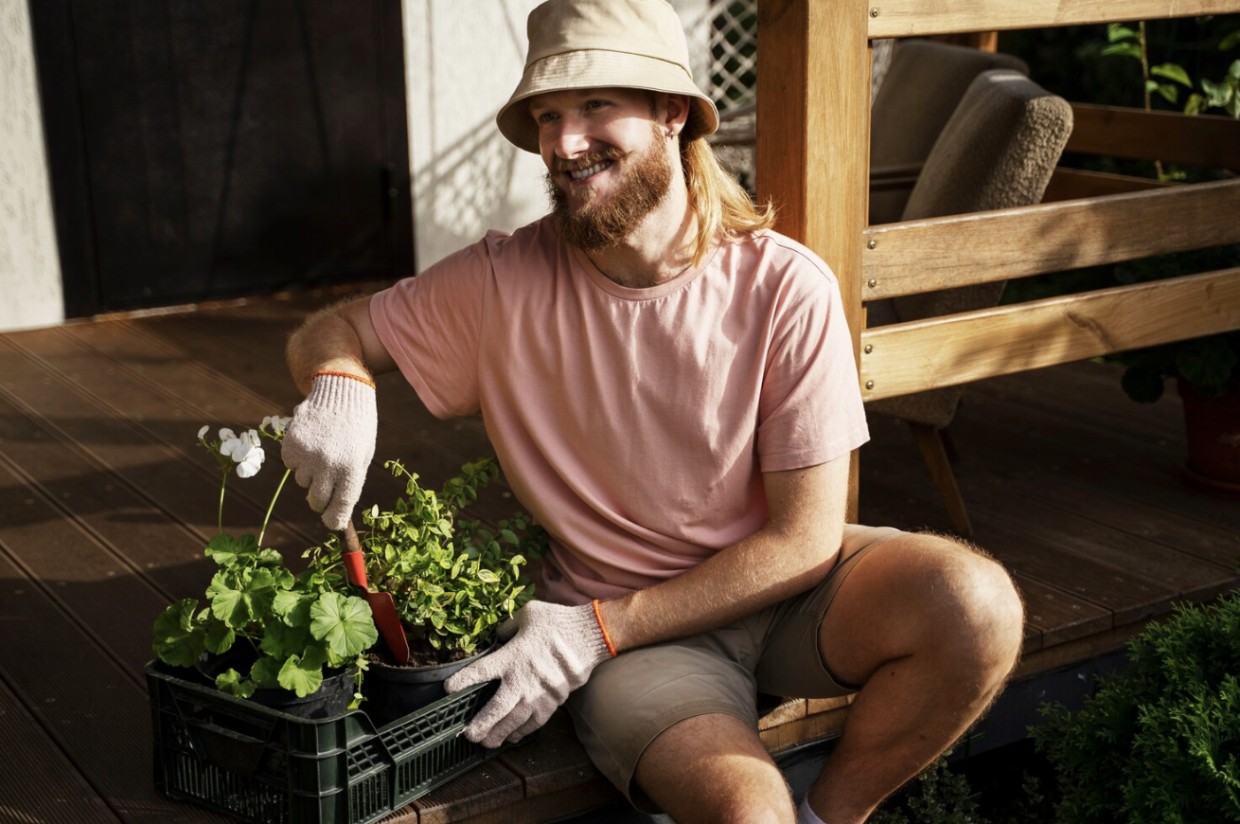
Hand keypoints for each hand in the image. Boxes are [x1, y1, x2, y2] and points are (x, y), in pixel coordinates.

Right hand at [281, 372, 376, 530]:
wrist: (342, 391)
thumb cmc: (357, 428)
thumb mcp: (362, 456)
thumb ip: (348, 483)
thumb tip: (333, 513)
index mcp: (352, 468)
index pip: (340, 505)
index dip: (335, 519)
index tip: (333, 524)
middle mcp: (328, 464)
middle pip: (317, 500)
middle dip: (320, 501)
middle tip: (323, 491)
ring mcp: (308, 454)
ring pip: (302, 482)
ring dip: (310, 474)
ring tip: (323, 451)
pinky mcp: (291, 444)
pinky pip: (291, 465)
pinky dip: (298, 459)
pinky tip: (310, 442)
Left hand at [445, 601, 612, 747]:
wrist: (588, 637)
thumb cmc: (557, 623)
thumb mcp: (528, 614)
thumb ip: (508, 628)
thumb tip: (498, 636)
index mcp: (511, 656)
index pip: (479, 672)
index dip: (462, 682)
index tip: (448, 689)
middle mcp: (521, 680)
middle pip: (494, 708)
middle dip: (479, 725)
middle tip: (468, 735)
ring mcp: (537, 694)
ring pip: (513, 722)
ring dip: (498, 734)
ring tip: (486, 743)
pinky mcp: (552, 702)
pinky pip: (533, 723)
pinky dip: (521, 732)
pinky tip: (512, 737)